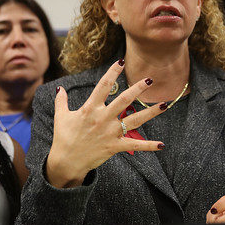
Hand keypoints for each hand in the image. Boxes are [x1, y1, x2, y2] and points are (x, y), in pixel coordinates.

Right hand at [46, 59, 166, 187]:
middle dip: (138, 89)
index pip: (103, 86)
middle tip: (150, 79)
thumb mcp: (61, 117)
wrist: (65, 162)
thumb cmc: (63, 138)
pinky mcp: (115, 146)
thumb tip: (60, 88)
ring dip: (150, 112)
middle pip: (124, 100)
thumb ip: (61, 101)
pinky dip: (149, 146)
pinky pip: (134, 145)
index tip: (121, 62)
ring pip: (134, 120)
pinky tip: (161, 145)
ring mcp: (110, 133)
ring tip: (164, 104)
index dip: (112, 73)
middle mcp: (102, 118)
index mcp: (90, 109)